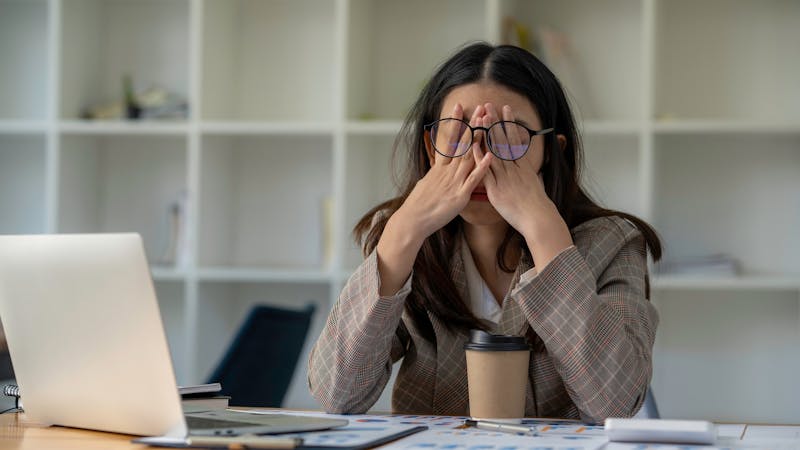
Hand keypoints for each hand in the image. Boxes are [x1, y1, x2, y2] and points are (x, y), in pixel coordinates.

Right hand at [394, 103, 492, 239]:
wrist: (413, 220)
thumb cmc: (419, 205)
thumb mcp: (426, 183)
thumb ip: (436, 174)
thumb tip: (437, 167)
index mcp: (440, 168)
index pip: (449, 140)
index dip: (455, 123)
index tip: (459, 106)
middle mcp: (447, 171)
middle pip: (462, 143)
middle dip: (472, 124)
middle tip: (480, 107)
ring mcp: (454, 182)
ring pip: (469, 156)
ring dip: (479, 139)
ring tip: (487, 123)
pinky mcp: (460, 195)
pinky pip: (473, 179)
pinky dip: (482, 167)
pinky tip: (490, 155)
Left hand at [475, 103, 572, 267]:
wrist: (538, 219)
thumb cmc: (537, 206)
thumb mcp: (535, 184)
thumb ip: (528, 173)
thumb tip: (527, 167)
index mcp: (523, 166)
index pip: (514, 140)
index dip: (509, 124)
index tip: (505, 110)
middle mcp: (514, 169)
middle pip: (503, 141)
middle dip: (496, 122)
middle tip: (490, 105)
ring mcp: (505, 178)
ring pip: (494, 151)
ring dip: (487, 133)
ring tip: (481, 117)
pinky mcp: (496, 190)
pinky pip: (486, 171)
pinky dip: (479, 158)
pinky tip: (473, 145)